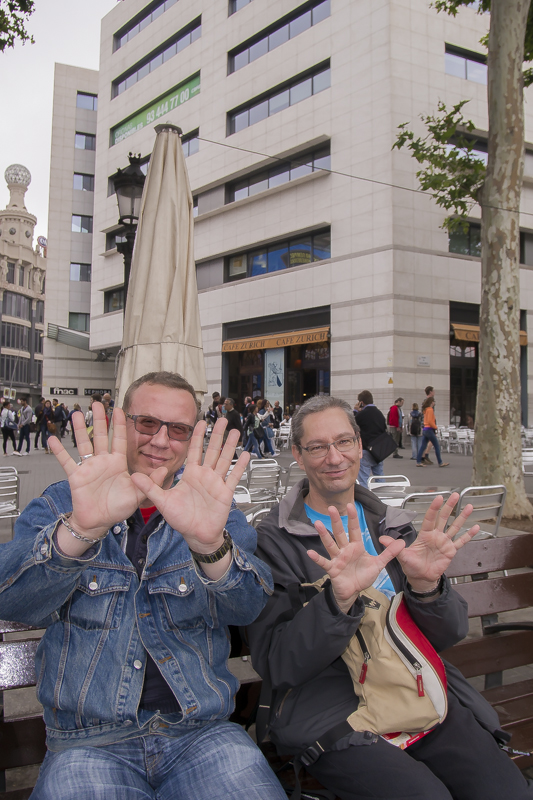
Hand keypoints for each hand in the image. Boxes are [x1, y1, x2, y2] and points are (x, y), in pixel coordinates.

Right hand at [48, 403, 148, 542]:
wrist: (99, 522)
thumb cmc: (117, 508)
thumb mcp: (137, 495)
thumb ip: (151, 482)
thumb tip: (164, 469)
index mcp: (117, 463)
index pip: (119, 439)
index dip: (119, 424)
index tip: (119, 409)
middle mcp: (102, 462)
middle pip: (101, 436)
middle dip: (100, 419)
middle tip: (97, 403)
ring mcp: (89, 467)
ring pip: (84, 443)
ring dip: (80, 429)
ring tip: (76, 413)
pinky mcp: (76, 476)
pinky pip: (66, 461)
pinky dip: (59, 451)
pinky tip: (53, 439)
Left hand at [130, 417, 249, 553]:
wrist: (196, 535)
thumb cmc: (181, 519)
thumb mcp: (163, 501)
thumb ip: (150, 488)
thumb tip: (134, 477)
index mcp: (190, 474)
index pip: (194, 450)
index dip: (197, 436)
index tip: (200, 422)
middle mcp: (205, 475)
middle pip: (212, 450)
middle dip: (217, 435)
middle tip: (223, 420)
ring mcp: (216, 483)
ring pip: (224, 460)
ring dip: (230, 446)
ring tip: (236, 432)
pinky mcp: (225, 492)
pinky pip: (233, 476)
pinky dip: (239, 466)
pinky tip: (245, 455)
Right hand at [308, 504, 405, 612]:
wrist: (353, 592)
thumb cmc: (362, 576)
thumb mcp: (378, 564)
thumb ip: (388, 553)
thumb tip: (402, 542)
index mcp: (356, 547)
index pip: (354, 529)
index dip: (352, 518)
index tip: (350, 505)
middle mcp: (345, 550)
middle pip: (340, 533)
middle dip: (336, 521)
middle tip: (331, 508)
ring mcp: (337, 559)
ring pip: (330, 544)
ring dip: (324, 535)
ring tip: (318, 524)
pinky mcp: (332, 569)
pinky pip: (324, 562)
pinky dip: (317, 558)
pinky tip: (310, 552)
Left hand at [379, 493, 478, 590]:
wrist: (420, 578)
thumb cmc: (411, 566)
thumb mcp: (402, 556)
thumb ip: (394, 546)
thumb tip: (382, 538)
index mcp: (425, 535)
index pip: (430, 518)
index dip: (434, 508)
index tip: (439, 497)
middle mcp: (436, 536)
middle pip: (444, 518)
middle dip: (449, 506)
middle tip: (455, 495)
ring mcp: (444, 543)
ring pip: (454, 527)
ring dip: (462, 517)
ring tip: (469, 506)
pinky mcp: (451, 551)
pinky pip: (461, 542)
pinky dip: (468, 535)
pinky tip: (476, 527)